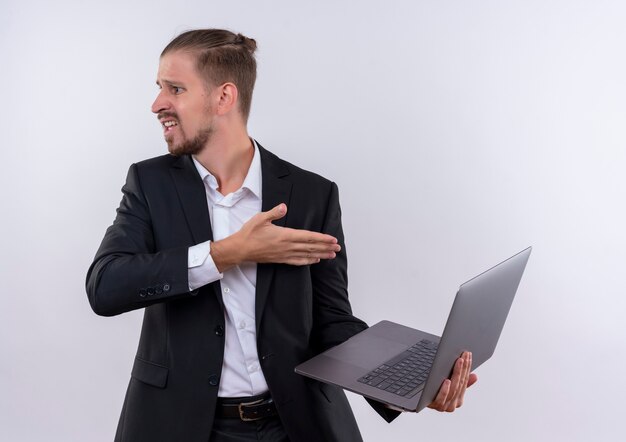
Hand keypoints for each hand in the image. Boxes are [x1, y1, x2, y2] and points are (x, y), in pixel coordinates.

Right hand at [210, 203, 340, 271]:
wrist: (240, 249)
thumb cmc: (249, 233)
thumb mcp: (260, 218)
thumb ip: (274, 212)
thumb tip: (284, 206)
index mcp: (284, 235)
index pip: (308, 236)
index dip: (322, 238)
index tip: (333, 239)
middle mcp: (287, 246)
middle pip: (311, 247)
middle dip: (325, 247)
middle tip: (338, 248)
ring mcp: (284, 254)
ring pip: (307, 255)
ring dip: (320, 254)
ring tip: (331, 255)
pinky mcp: (280, 259)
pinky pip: (298, 261)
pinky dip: (308, 261)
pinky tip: (315, 260)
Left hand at [427, 351, 477, 411]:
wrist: (417, 401)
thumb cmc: (433, 391)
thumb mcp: (448, 385)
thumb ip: (461, 382)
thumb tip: (475, 376)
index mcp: (458, 399)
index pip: (465, 380)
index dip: (467, 367)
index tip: (468, 355)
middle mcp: (453, 404)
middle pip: (460, 384)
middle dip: (463, 368)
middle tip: (463, 356)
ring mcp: (444, 406)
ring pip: (453, 389)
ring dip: (456, 375)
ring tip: (458, 363)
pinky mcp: (434, 406)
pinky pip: (441, 398)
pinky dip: (445, 389)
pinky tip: (447, 381)